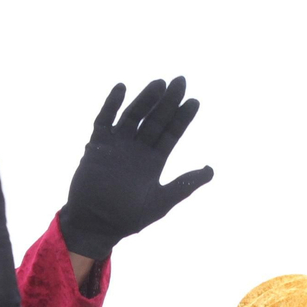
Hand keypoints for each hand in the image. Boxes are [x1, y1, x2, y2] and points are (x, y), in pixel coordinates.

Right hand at [56, 77, 213, 259]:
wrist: (95, 224)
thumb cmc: (127, 218)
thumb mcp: (162, 201)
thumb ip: (185, 185)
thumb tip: (211, 170)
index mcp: (153, 162)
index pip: (171, 133)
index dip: (182, 117)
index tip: (194, 101)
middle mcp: (137, 150)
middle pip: (155, 119)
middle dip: (168, 101)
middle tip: (181, 81)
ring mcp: (117, 145)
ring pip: (133, 115)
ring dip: (145, 99)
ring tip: (159, 83)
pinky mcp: (97, 145)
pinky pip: (104, 120)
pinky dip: (111, 104)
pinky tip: (122, 88)